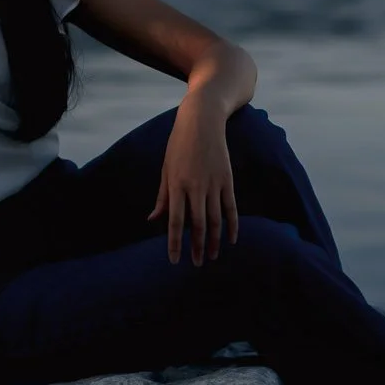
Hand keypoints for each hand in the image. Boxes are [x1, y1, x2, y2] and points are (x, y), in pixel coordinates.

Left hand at [148, 98, 239, 265]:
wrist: (202, 120)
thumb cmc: (179, 144)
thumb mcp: (165, 169)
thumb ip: (162, 197)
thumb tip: (152, 220)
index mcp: (176, 184)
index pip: (174, 221)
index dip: (174, 243)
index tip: (174, 260)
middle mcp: (195, 186)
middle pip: (197, 225)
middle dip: (197, 247)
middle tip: (197, 264)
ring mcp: (214, 183)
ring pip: (215, 220)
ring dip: (214, 241)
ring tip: (212, 257)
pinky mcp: (227, 179)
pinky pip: (231, 207)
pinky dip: (232, 225)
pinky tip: (231, 239)